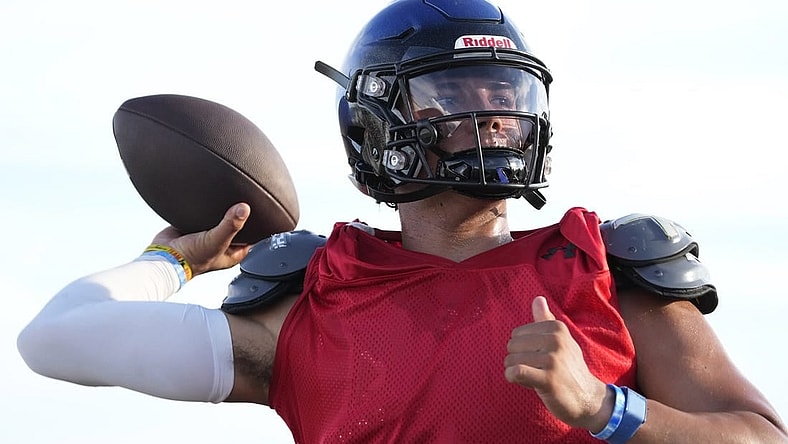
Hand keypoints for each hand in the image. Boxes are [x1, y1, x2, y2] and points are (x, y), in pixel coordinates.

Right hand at [150, 203, 252, 276]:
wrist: (164, 256)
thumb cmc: (191, 258)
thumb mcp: (217, 241)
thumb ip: (231, 225)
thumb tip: (244, 208)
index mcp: (235, 251)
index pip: (253, 235)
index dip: (257, 223)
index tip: (259, 207)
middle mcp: (224, 243)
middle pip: (237, 223)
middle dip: (239, 213)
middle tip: (243, 198)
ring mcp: (209, 233)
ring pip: (221, 217)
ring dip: (222, 208)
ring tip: (227, 195)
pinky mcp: (196, 225)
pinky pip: (205, 212)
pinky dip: (207, 206)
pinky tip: (210, 198)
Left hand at [504, 296, 611, 430]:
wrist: (588, 399)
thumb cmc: (569, 368)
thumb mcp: (561, 341)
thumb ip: (546, 320)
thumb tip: (537, 299)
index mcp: (556, 328)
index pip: (517, 333)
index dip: (523, 349)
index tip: (539, 358)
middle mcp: (555, 340)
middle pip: (512, 345)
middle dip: (517, 360)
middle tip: (536, 370)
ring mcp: (552, 360)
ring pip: (511, 360)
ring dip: (515, 372)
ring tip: (533, 377)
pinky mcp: (548, 379)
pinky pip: (515, 372)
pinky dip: (512, 377)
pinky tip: (523, 382)